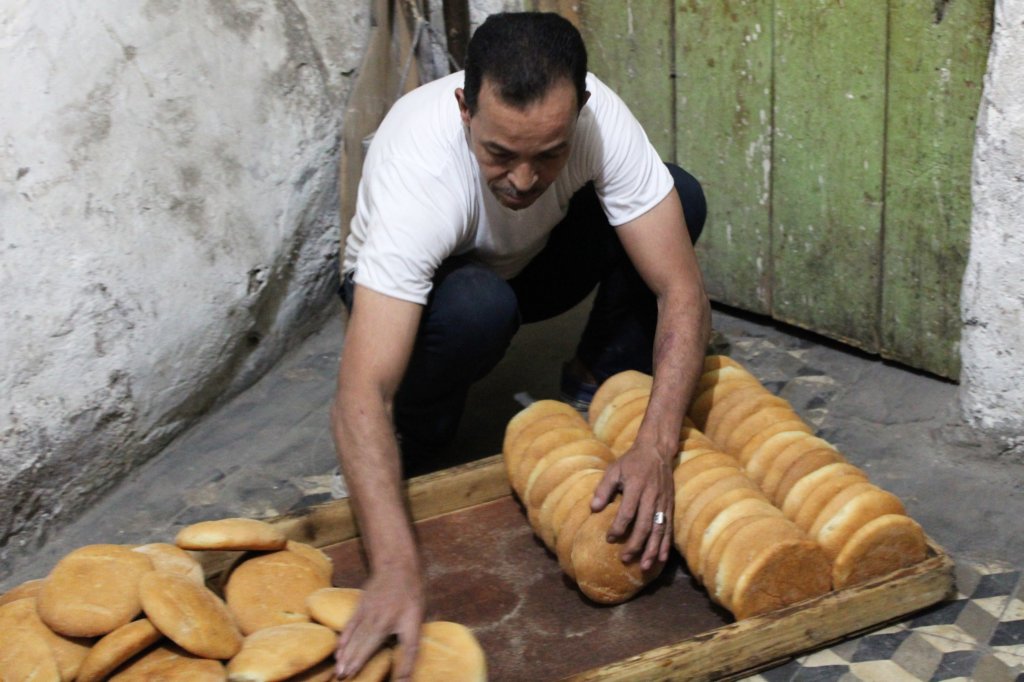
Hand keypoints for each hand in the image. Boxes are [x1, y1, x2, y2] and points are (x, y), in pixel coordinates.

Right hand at [335, 561, 423, 679]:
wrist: (397, 565)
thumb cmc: (411, 594)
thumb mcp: (415, 622)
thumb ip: (410, 651)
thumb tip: (406, 675)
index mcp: (386, 625)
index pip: (369, 649)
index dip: (362, 663)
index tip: (353, 676)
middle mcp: (373, 620)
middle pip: (359, 645)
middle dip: (350, 663)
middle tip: (339, 678)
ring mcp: (364, 612)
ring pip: (353, 636)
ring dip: (345, 653)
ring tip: (337, 669)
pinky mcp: (360, 606)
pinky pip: (350, 625)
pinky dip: (344, 638)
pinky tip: (339, 648)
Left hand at [591, 444, 673, 569]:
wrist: (657, 451)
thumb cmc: (632, 462)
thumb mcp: (614, 469)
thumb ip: (604, 489)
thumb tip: (593, 508)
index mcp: (637, 487)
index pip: (628, 512)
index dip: (618, 527)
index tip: (609, 538)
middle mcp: (652, 496)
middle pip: (644, 525)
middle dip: (635, 544)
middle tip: (624, 559)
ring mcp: (663, 502)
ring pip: (658, 530)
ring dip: (651, 550)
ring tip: (644, 567)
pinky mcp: (670, 506)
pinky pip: (668, 528)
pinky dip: (665, 545)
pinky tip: (661, 559)